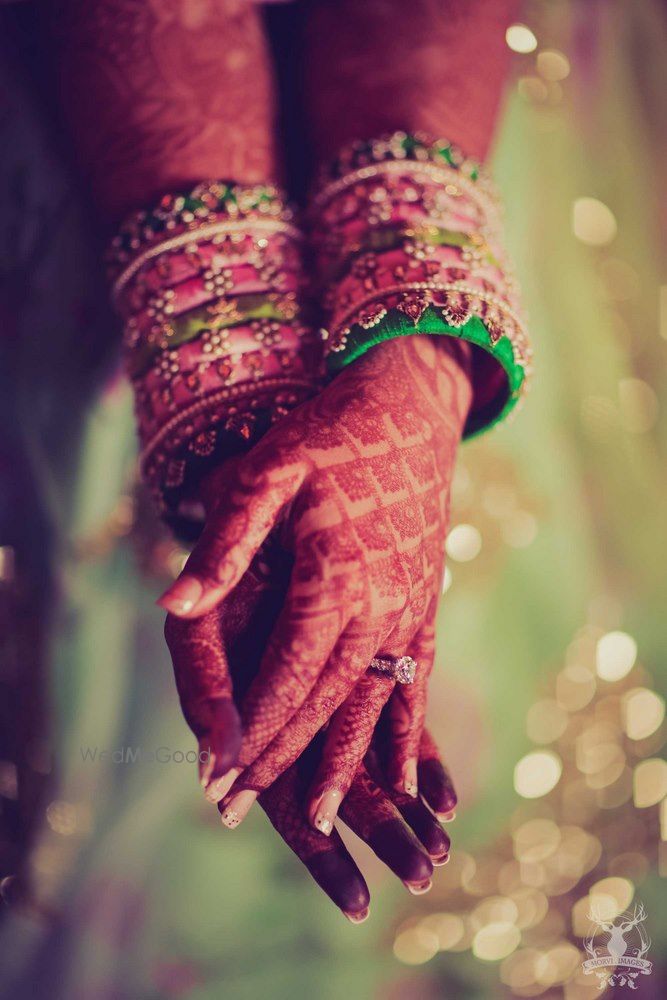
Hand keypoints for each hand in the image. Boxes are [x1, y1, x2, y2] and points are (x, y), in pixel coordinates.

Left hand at [161, 334, 470, 827]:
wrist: (411, 408)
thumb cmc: (329, 434)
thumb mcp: (268, 472)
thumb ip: (226, 544)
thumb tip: (176, 604)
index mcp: (333, 576)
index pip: (286, 676)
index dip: (250, 733)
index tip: (217, 780)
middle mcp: (378, 605)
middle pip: (325, 702)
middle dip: (280, 761)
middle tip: (239, 810)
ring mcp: (409, 609)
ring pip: (372, 703)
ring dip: (341, 765)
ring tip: (315, 821)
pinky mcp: (426, 606)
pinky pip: (416, 685)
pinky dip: (406, 736)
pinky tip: (405, 780)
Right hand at [166, 544, 456, 919]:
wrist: (258, 507)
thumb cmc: (216, 570)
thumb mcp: (196, 625)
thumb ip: (203, 692)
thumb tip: (215, 764)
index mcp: (243, 725)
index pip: (284, 803)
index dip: (323, 850)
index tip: (361, 895)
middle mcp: (285, 719)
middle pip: (336, 791)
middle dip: (382, 830)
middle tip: (427, 871)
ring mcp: (322, 692)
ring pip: (367, 761)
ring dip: (405, 802)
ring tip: (444, 847)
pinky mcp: (353, 663)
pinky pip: (391, 716)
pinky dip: (416, 754)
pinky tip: (447, 794)